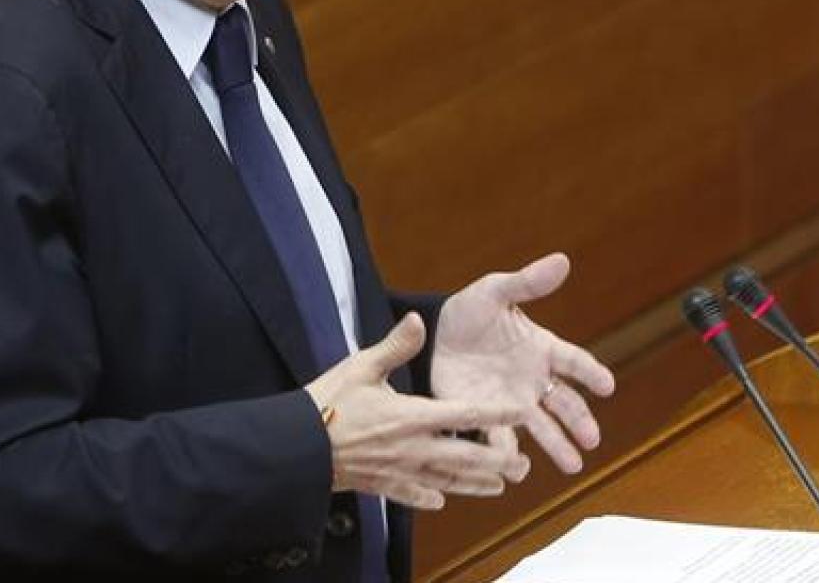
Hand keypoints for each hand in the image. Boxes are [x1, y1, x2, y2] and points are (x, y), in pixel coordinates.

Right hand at [305, 313, 531, 509]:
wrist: (295, 446)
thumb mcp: (361, 365)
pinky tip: (441, 500)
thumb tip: (418, 319)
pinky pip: (410, 495)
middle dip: (497, 462)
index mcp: (412, 415)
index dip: (496, 413)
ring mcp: (397, 470)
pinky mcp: (379, 484)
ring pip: (446, 479)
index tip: (521, 412)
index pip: (465, 414)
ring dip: (475, 484)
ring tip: (499, 486)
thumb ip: (395, 346)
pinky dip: (428, 497)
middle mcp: (412, 447)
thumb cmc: (327, 403)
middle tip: (523, 465)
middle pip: (465, 457)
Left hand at [432, 253, 615, 474]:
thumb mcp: (495, 291)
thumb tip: (562, 260)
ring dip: (556, 446)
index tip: (607, 385)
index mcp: (542, 348)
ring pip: (540, 428)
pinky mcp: (484, 416)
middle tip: (592, 440)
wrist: (431, 335)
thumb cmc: (470, 311)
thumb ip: (527, 283)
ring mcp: (511, 402)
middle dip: (579, 422)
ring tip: (572, 466)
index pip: (574, 361)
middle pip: (564, 404)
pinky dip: (507, 453)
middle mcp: (533, 380)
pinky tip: (514, 468)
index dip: (591, 373)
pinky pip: (499, 437)